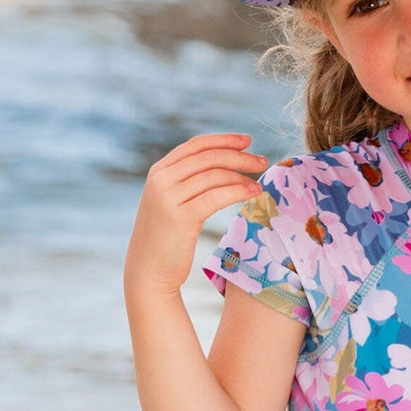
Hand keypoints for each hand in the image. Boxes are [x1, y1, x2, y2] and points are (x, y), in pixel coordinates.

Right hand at [124, 133, 267, 296]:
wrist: (148, 270)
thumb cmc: (166, 237)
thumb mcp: (171, 200)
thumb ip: (187, 180)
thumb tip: (223, 162)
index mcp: (159, 171)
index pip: (196, 145)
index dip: (224, 140)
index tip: (247, 141)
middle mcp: (161, 179)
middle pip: (209, 157)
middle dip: (239, 157)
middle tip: (262, 161)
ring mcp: (168, 197)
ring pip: (215, 176)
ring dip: (242, 176)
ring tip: (260, 182)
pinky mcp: (180, 217)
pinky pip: (217, 197)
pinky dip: (238, 192)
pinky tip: (253, 192)